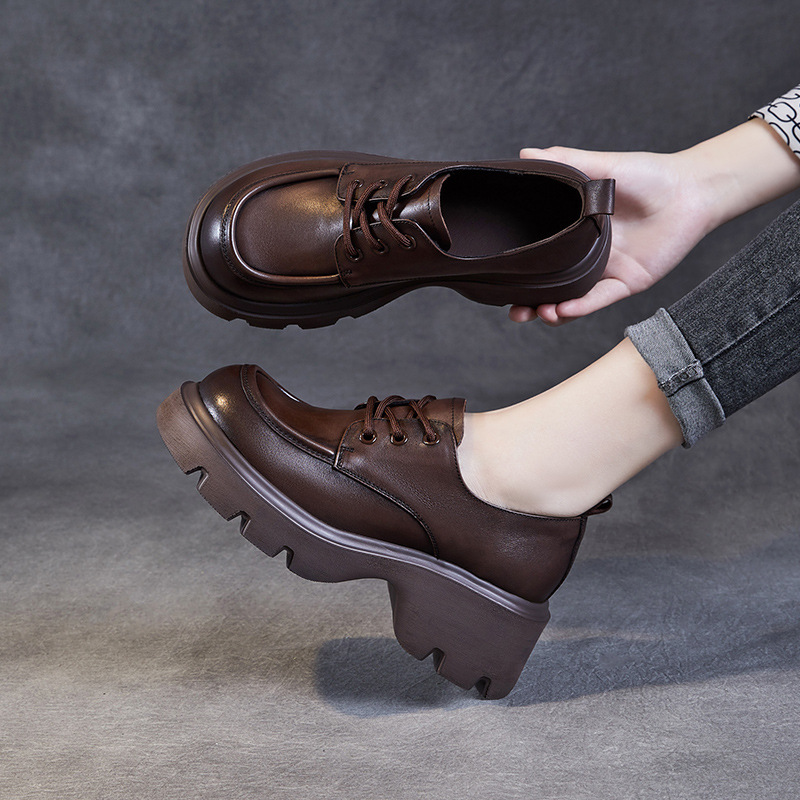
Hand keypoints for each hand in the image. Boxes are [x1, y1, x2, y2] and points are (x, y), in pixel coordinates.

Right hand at [512, 120, 799, 324]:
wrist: (691, 188)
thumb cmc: (649, 174)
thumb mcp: (600, 165)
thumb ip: (564, 162)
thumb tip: (525, 154)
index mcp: (576, 232)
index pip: (542, 258)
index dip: (522, 273)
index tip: (501, 281)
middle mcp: (587, 256)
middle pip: (552, 288)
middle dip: (530, 304)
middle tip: (514, 311)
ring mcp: (606, 271)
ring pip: (573, 301)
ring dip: (551, 311)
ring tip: (537, 312)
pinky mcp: (627, 282)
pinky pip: (599, 300)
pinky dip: (580, 308)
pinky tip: (562, 310)